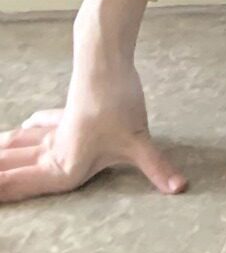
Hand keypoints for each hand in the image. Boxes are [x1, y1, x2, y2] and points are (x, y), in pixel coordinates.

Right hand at [0, 59, 186, 201]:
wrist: (104, 62)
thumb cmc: (117, 105)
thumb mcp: (138, 142)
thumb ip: (157, 168)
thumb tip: (181, 187)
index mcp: (64, 166)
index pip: (23, 187)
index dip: (4, 190)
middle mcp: (54, 152)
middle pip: (16, 167)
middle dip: (1, 172)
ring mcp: (57, 131)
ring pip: (22, 145)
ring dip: (7, 152)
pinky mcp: (66, 113)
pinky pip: (40, 125)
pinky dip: (30, 128)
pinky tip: (25, 124)